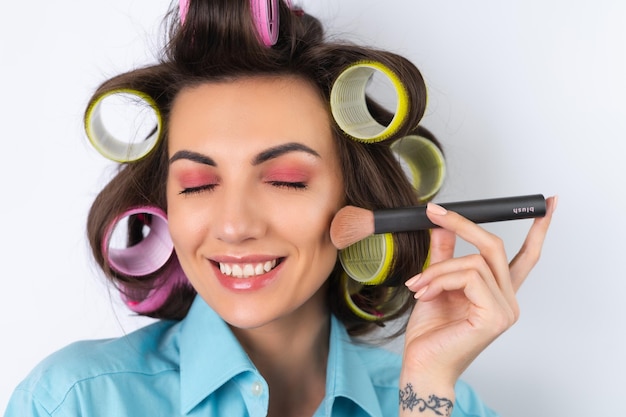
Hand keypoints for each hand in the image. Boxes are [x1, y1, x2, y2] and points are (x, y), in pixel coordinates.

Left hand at [402, 196, 556, 386]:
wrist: (422, 364)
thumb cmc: (430, 333)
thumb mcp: (435, 284)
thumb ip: (444, 255)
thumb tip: (443, 225)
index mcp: (499, 293)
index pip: (526, 256)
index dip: (538, 229)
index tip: (549, 205)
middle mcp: (508, 300)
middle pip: (494, 246)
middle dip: (464, 225)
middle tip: (435, 213)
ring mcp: (505, 309)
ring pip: (474, 261)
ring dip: (438, 269)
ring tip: (418, 285)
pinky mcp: (494, 315)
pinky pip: (468, 277)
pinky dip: (440, 279)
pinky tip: (425, 294)